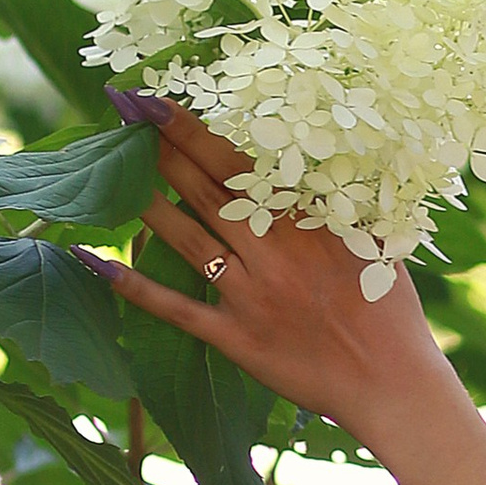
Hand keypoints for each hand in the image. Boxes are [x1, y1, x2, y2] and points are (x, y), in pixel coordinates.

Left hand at [102, 107, 449, 449]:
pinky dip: (132, 285)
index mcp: (310, 224)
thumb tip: (330, 162)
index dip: (194, 131)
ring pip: (186, 239)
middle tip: (121, 111)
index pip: (241, 165)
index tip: (158, 100)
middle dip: (161, 148)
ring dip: (145, 200)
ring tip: (108, 170)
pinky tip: (93, 258)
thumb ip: (348, 204)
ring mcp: (251, 296)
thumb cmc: (393, 313)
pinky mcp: (236, 338)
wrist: (392, 383)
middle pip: (207, 190)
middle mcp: (275, 253)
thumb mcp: (379, 243)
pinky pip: (176, 308)